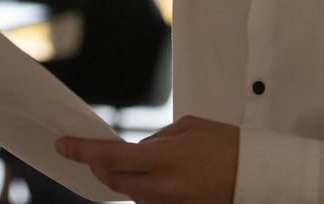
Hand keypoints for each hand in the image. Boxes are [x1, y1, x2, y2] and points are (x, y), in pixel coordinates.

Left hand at [56, 115, 237, 203]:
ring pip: (131, 193)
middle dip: (97, 166)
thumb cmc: (228, 146)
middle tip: (89, 153)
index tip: (64, 144)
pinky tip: (150, 176)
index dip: (82, 151)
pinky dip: (143, 189)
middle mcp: (162, 188)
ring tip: (128, 161)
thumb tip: (137, 151)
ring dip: (123, 178)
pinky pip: (149, 202)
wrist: (260, 177)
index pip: (110, 157)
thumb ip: (156, 140)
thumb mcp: (188, 128)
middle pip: (113, 181)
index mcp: (164, 159)